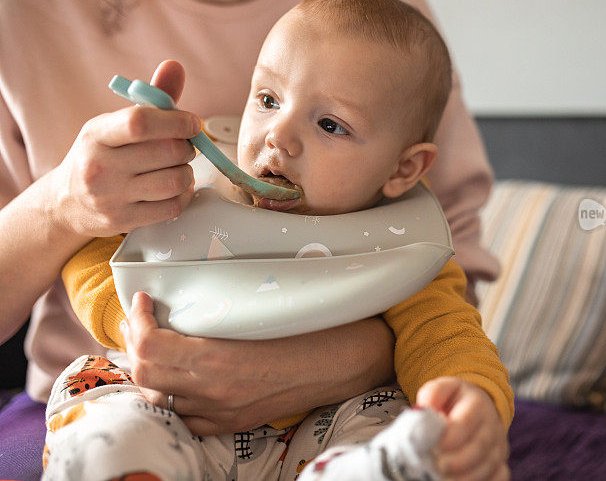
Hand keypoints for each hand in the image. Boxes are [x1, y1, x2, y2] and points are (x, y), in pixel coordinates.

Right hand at [53, 60, 199, 236]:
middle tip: (184, 146)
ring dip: (187, 172)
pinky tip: (174, 188)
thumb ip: (151, 99)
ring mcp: (110, 197)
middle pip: (167, 152)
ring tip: (178, 167)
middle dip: (187, 147)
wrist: (67, 201)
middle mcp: (99, 167)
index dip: (176, 121)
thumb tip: (175, 66)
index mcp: (97, 135)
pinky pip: (173, 207)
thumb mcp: (114, 124)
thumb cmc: (100, 156)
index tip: (192, 123)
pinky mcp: (123, 221)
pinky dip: (183, 195)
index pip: (140, 122)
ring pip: (175, 181)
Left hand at [120, 291, 395, 435]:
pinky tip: (183, 377)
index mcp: (221, 359)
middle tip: (145, 319)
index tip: (144, 299)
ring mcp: (224, 413)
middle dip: (135, 344)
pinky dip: (173, 397)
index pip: (151, 347)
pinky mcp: (235, 425)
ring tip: (157, 345)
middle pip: (146, 374)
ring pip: (160, 398)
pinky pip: (186, 418)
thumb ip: (220, 312)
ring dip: (151, 371)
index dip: (137, 321)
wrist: (351, 363)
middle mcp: (215, 393)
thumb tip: (186, 299)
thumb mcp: (265, 312)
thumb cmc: (316, 327)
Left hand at [416, 377, 509, 480]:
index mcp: (478, 404)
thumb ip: (433, 394)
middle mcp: (492, 426)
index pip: (465, 423)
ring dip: (465, 477)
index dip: (450, 436)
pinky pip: (499, 477)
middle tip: (435, 468)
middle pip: (478, 448)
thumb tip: (424, 408)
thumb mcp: (442, 389)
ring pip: (488, 467)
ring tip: (442, 480)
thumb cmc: (454, 400)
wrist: (478, 407)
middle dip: (456, 462)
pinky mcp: (501, 463)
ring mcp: (499, 447)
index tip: (433, 446)